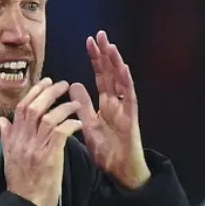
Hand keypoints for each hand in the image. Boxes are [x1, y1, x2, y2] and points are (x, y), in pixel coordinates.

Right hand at [0, 78, 81, 205]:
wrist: (26, 205)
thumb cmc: (21, 183)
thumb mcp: (10, 157)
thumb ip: (7, 137)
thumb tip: (1, 120)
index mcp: (13, 139)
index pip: (20, 108)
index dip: (33, 92)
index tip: (45, 82)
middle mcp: (22, 140)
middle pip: (34, 108)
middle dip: (49, 93)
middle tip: (63, 84)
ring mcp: (35, 148)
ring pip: (48, 118)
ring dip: (64, 107)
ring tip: (76, 104)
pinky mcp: (49, 157)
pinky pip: (60, 133)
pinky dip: (70, 124)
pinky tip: (78, 124)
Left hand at [70, 31, 150, 189]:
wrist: (120, 171)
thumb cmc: (107, 150)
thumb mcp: (89, 125)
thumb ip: (83, 105)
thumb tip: (73, 84)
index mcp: (106, 104)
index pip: (100, 77)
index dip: (95, 59)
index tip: (89, 42)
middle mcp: (117, 102)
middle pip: (111, 74)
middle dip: (106, 54)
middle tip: (100, 34)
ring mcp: (125, 108)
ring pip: (121, 81)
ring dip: (116, 63)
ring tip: (110, 46)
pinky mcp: (131, 118)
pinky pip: (130, 97)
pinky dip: (127, 82)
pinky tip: (123, 68)